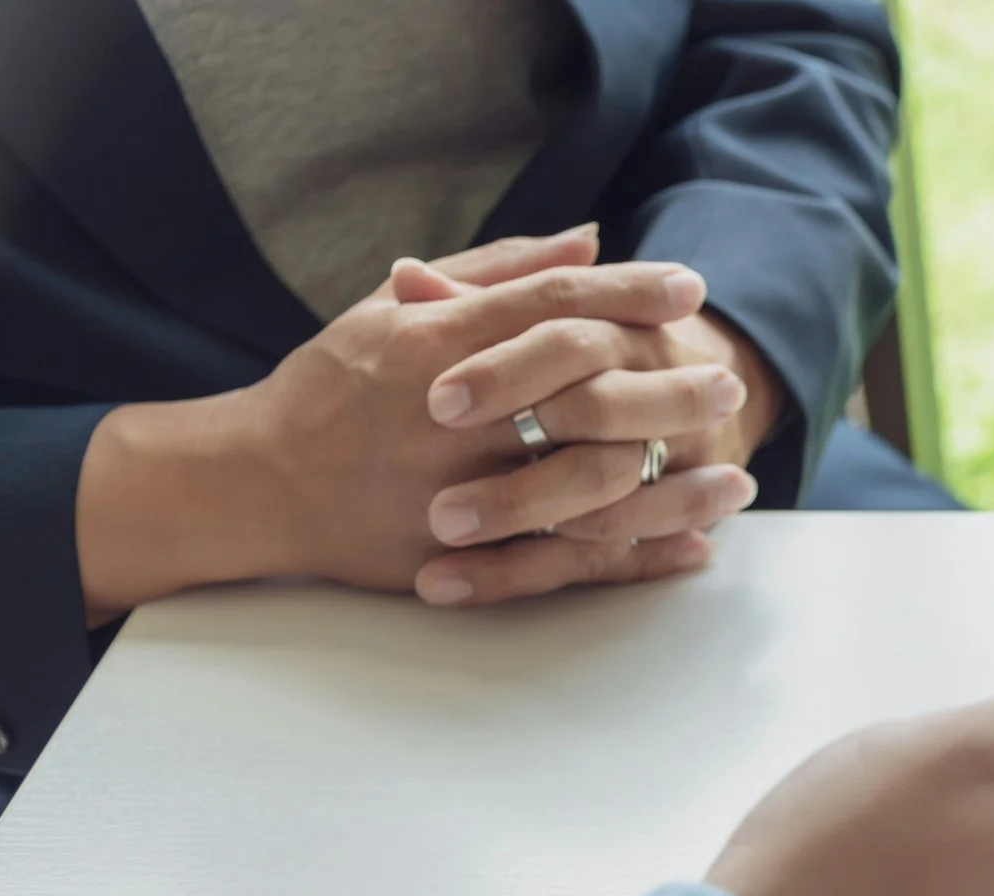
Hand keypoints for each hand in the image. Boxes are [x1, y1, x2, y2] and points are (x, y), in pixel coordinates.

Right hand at [74, 231, 738, 619]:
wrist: (256, 483)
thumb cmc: (336, 387)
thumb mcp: (398, 310)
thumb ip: (494, 274)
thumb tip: (591, 238)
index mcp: (436, 343)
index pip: (550, 309)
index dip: (626, 294)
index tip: (691, 289)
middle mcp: (452, 417)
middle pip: (579, 398)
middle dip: (663, 390)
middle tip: (730, 383)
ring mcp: (458, 490)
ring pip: (584, 488)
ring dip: (669, 486)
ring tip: (737, 478)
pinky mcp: (463, 553)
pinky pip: (567, 559)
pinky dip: (636, 554)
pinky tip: (694, 544)